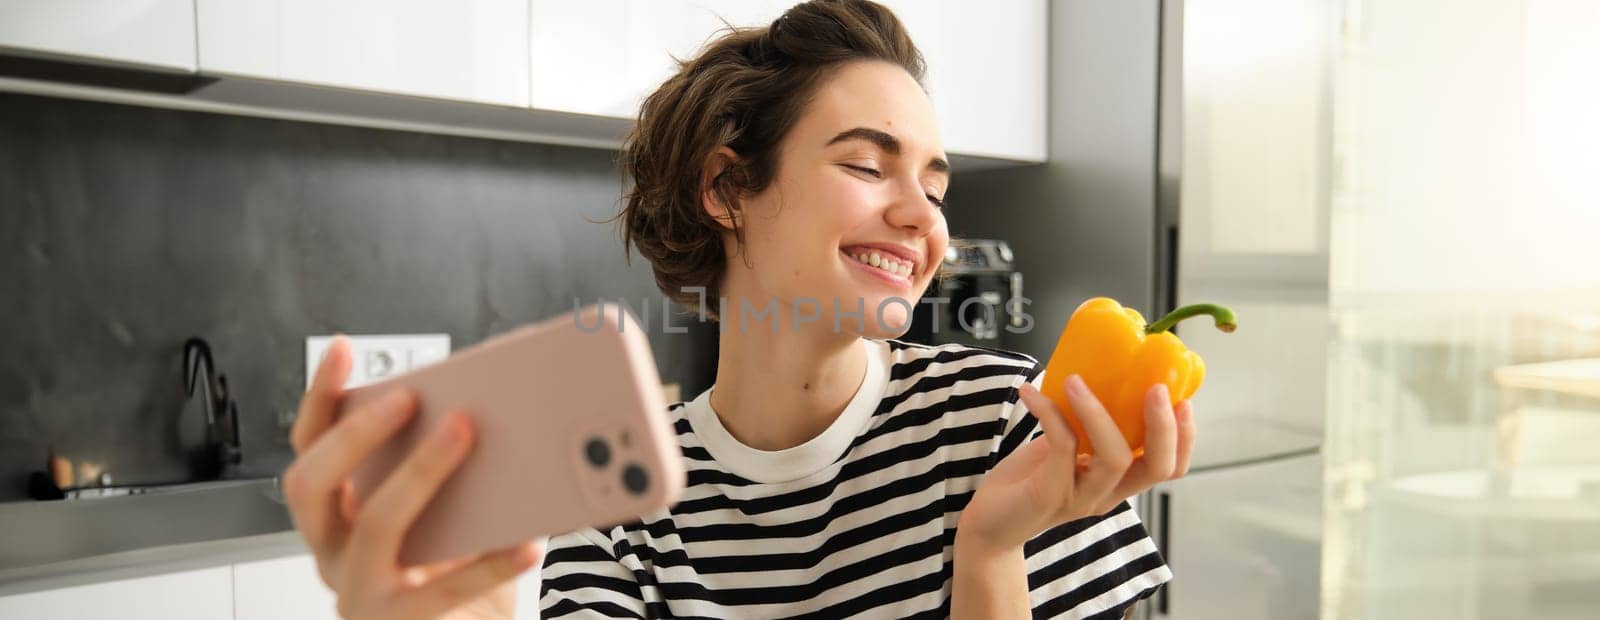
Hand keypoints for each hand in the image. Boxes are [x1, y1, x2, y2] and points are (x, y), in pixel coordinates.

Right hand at [284, 336, 543, 619]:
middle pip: (313, 484)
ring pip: (377, 526)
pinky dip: (491, 560)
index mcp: (336, 513)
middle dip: (358, 434)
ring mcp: (361, 589)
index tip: (342, 350)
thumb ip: (441, 458)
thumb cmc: (449, 564)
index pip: (308, 447)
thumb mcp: (437, 506)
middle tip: (407, 397)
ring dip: (420, 473)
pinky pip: (448, 588)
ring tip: (464, 432)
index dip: (319, 398)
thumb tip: (481, 396)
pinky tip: (528, 539)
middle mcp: (333, 550)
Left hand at [959, 374, 1195, 551]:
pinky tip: (1030, 393)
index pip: (1169, 468)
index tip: (1182, 399)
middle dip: (1163, 426)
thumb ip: (1084, 427)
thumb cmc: (1029, 479)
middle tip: (1155, 387)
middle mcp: (1106, 494)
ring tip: (1075, 380)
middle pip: (1156, 467)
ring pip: (1113, 458)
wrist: (988, 523)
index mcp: (1117, 482)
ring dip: (1098, 411)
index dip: (1184, 437)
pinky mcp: (1049, 494)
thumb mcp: (1065, 449)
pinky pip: (1062, 445)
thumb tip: (1096, 374)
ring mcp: (1080, 497)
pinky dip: (1049, 412)